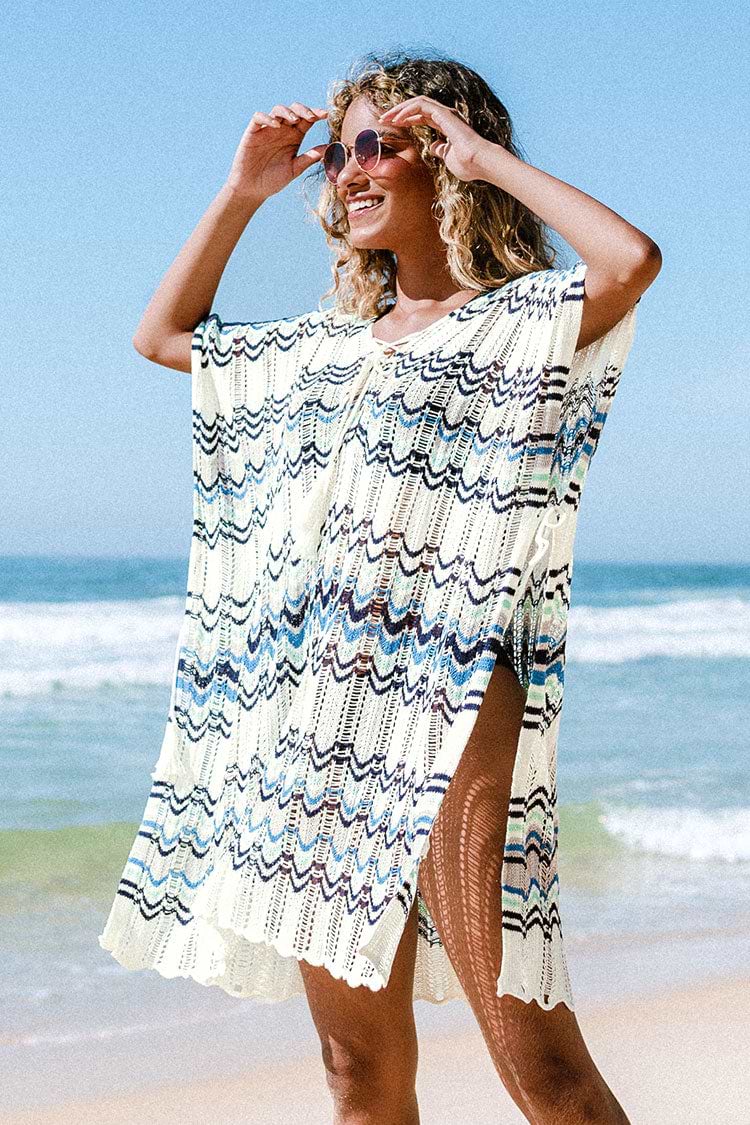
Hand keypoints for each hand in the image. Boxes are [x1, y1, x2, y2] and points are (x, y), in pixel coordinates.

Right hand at [225, 102, 328, 200]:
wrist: (252, 189)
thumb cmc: (273, 180)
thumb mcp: (294, 169)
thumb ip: (309, 158)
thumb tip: (330, 148)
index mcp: (294, 137)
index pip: (307, 120)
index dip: (316, 114)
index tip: (326, 116)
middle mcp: (282, 130)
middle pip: (294, 110)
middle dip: (304, 110)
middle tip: (312, 117)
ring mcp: (267, 129)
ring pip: (278, 110)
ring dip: (288, 111)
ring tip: (295, 120)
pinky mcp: (253, 132)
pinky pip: (259, 117)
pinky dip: (267, 118)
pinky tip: (276, 126)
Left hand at [378, 96, 495, 182]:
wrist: (479, 163)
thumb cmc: (468, 165)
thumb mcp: (448, 158)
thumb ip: (440, 151)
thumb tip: (433, 147)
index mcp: (446, 124)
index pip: (421, 116)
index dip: (405, 120)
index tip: (391, 127)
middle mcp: (445, 115)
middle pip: (416, 107)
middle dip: (398, 112)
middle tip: (383, 120)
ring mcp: (445, 113)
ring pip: (417, 103)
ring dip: (399, 109)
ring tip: (386, 117)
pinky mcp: (444, 113)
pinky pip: (421, 106)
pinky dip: (407, 110)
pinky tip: (397, 119)